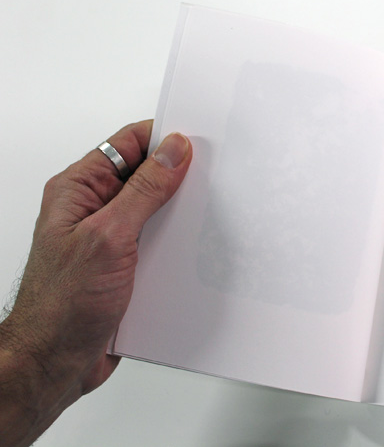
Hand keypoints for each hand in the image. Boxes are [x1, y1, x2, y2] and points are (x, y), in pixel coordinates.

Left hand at [0, 121, 190, 446]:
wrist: (55, 362)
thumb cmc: (61, 305)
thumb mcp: (109, 237)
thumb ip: (144, 191)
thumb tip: (173, 151)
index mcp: (79, 190)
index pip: (127, 144)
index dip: (163, 138)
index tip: (199, 142)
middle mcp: (94, 209)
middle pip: (145, 175)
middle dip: (179, 176)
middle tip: (211, 178)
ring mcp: (111, 237)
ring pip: (156, 209)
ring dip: (180, 213)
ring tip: (206, 214)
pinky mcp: (126, 264)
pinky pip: (158, 240)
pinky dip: (178, 241)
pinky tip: (193, 248)